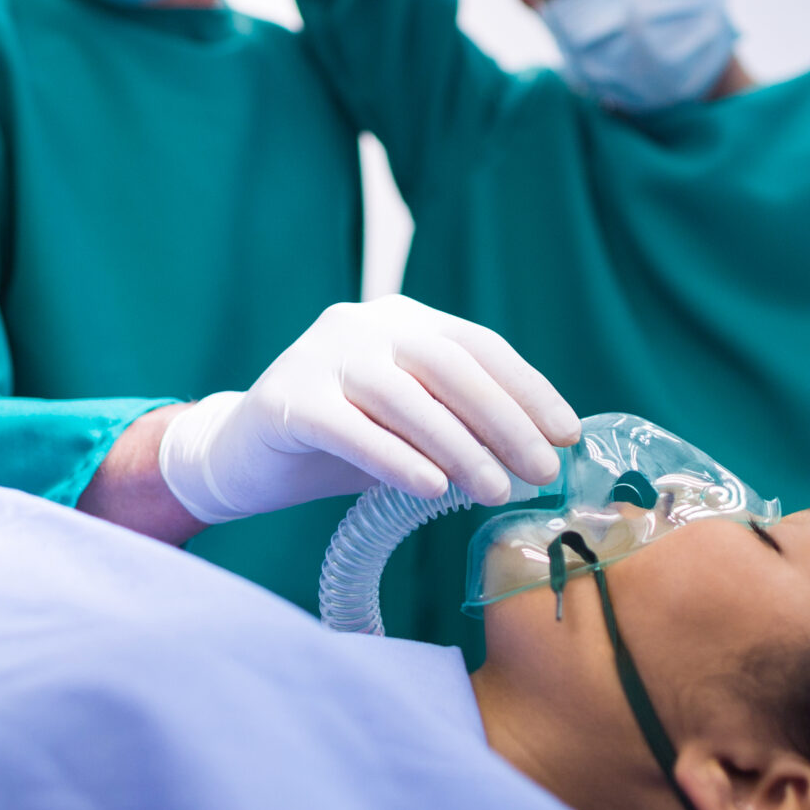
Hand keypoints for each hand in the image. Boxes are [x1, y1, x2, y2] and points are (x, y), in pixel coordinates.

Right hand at [155, 297, 578, 525]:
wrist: (242, 455)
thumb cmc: (342, 443)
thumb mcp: (410, 425)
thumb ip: (461, 423)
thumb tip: (542, 453)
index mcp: (402, 319)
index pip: (479, 345)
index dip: (528, 389)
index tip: (567, 436)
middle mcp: (362, 324)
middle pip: (449, 366)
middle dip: (504, 421)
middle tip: (541, 471)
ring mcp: (320, 355)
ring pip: (405, 397)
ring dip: (459, 447)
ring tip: (495, 491)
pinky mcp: (285, 398)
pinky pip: (350, 428)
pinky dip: (396, 459)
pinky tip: (432, 490)